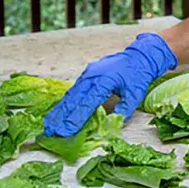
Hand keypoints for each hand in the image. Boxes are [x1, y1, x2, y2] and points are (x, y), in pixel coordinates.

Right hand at [43, 33, 176, 136]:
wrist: (139, 56)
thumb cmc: (138, 75)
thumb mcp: (136, 93)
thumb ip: (124, 109)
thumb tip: (112, 124)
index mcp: (104, 80)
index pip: (87, 103)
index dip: (75, 118)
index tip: (65, 131)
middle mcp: (92, 76)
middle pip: (73, 99)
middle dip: (61, 116)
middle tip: (50, 131)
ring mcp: (88, 74)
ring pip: (71, 94)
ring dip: (60, 110)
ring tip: (49, 124)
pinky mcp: (87, 75)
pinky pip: (74, 90)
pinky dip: (65, 102)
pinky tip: (58, 112)